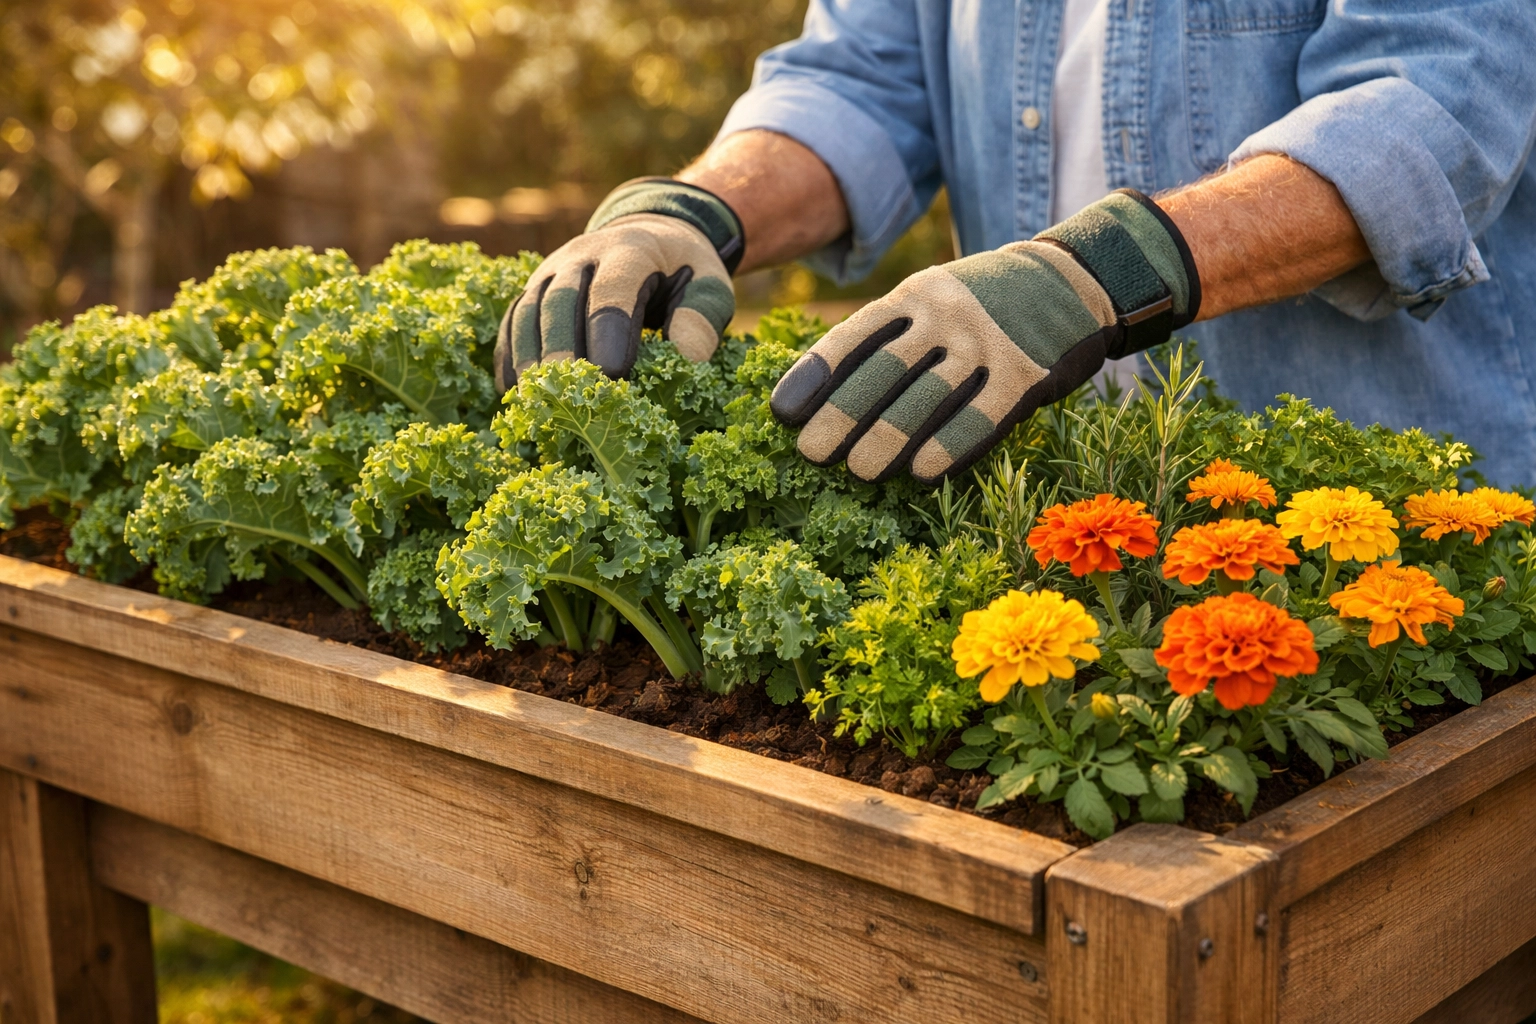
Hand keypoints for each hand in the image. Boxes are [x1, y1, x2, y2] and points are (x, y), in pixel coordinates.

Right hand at [494, 178, 743, 391]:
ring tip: (537, 400)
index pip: (613, 286)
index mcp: (630, 250)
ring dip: (529, 356)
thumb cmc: (683, 271)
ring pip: (528, 310)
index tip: (615, 374)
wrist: (650, 235)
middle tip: (570, 395)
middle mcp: (582, 254)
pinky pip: (512, 321)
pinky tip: (515, 391)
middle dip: (562, 348)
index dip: (609, 328)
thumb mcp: (710, 285)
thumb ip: (702, 318)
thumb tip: (687, 361)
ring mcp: (551, 271)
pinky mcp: (534, 290)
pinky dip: (510, 355)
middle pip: (560, 300)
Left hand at [769, 189, 1200, 483]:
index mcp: (914, 296)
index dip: (816, 376)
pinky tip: (922, 472)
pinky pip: (983, 415)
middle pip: (884, 371)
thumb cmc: (982, 306)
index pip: (854, 337)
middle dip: (843, 415)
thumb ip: (889, 336)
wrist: (1075, 280)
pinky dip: (950, 445)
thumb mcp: (932, 299)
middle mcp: (947, 316)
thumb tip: (821, 395)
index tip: (783, 413)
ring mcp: (988, 343)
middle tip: (812, 453)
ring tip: (857, 471)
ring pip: (928, 396)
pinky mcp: (1026, 374)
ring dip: (889, 438)